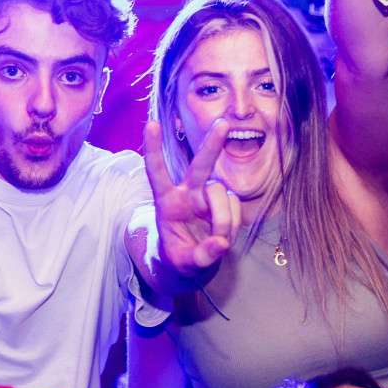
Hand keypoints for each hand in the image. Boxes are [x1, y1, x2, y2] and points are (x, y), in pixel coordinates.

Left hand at [143, 119, 240, 276]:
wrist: (194, 260)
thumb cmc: (179, 257)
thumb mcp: (183, 264)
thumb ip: (199, 257)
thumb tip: (221, 244)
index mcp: (167, 202)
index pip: (157, 173)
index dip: (154, 149)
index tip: (151, 124)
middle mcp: (188, 193)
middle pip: (200, 165)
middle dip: (211, 145)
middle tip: (222, 124)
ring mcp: (208, 196)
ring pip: (222, 195)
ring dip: (224, 220)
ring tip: (219, 240)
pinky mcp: (225, 202)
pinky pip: (236, 207)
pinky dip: (234, 224)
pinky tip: (225, 235)